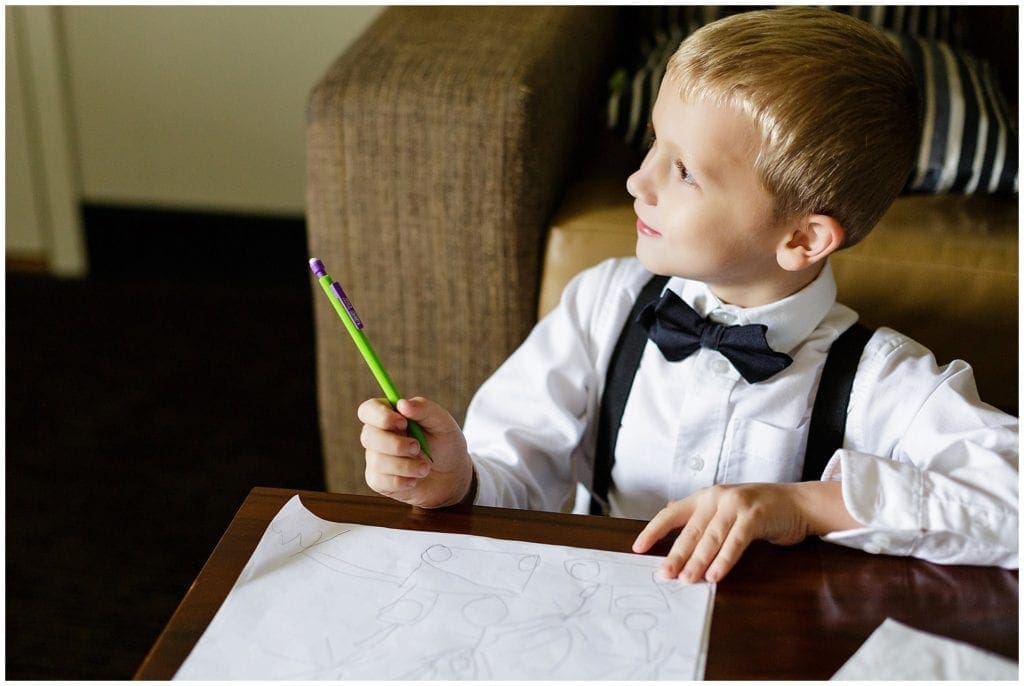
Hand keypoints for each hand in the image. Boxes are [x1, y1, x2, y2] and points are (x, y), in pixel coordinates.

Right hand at [358, 396, 473, 508]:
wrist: (452, 477)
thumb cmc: (445, 445)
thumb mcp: (442, 423)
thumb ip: (424, 409)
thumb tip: (402, 403)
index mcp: (390, 416)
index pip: (368, 410)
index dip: (380, 415)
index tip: (403, 422)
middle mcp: (379, 436)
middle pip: (368, 435)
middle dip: (396, 444)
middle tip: (417, 447)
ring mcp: (376, 458)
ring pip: (377, 460)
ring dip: (405, 465)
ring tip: (425, 468)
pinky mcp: (378, 480)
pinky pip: (380, 480)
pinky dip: (402, 481)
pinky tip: (414, 480)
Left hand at [632, 481, 859, 582]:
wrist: (797, 503)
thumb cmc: (758, 510)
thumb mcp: (725, 508)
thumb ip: (701, 515)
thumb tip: (669, 517)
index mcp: (705, 497)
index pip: (671, 513)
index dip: (653, 531)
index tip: (637, 548)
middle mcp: (716, 498)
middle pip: (689, 530)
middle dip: (675, 554)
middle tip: (664, 574)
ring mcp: (735, 505)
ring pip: (710, 538)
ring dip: (697, 561)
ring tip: (686, 580)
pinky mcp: (754, 516)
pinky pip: (734, 542)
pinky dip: (723, 560)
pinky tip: (714, 575)